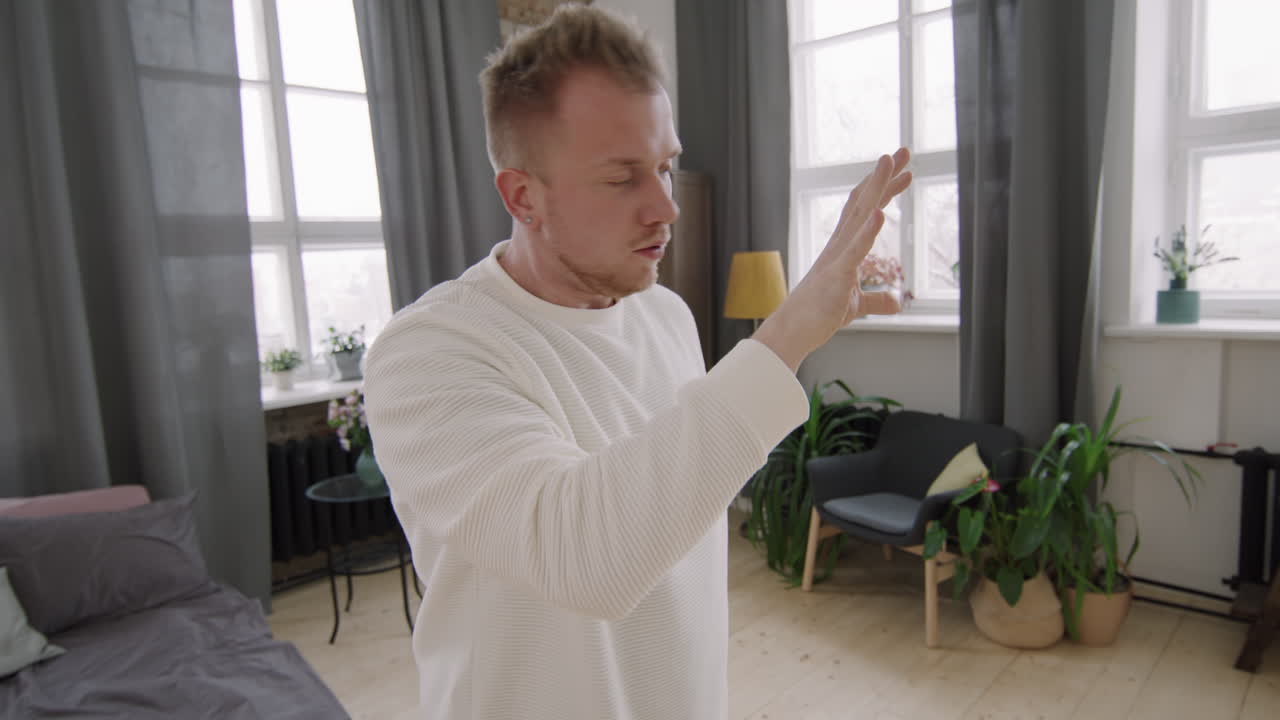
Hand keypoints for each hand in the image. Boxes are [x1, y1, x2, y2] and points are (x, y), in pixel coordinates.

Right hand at [754, 148, 912, 370]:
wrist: (791, 332)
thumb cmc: (817, 315)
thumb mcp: (854, 305)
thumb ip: (875, 300)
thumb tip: (895, 301)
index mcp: (843, 249)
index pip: (866, 210)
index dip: (884, 189)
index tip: (903, 172)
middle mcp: (839, 245)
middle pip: (864, 202)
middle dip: (884, 177)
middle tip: (903, 151)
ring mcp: (837, 258)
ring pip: (859, 215)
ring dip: (875, 188)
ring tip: (889, 163)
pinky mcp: (837, 276)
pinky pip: (854, 251)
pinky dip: (868, 231)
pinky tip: (880, 213)